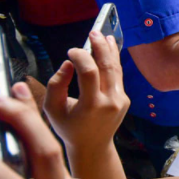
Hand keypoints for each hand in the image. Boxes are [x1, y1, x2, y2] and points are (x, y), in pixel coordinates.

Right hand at [44, 32, 128, 156]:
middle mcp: (110, 102)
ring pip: (116, 69)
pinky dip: (112, 61)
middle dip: (100, 47)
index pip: (89, 74)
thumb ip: (56, 84)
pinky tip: (109, 49)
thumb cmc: (68, 128)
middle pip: (108, 67)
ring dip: (110, 50)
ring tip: (104, 36)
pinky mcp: (125, 99)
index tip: (71, 51)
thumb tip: (68, 63)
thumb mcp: (53, 109)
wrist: (92, 147)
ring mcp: (121, 100)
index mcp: (92, 106)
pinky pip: (118, 76)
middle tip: (93, 32)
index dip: (81, 58)